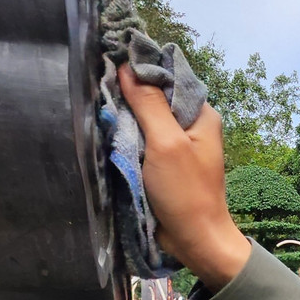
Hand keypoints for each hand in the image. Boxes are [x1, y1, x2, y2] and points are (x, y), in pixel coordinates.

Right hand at [117, 63, 250, 290]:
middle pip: (156, 96)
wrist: (195, 240)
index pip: (170, 76)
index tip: (112, 60)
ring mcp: (177, 144)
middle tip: (99, 85)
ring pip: (146, 118)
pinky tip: (109, 130)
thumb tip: (127, 69)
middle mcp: (191, 125)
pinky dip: (127, 136)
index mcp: (201, 114)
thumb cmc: (186, 192)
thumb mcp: (166, 143)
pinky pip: (142, 140)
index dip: (143, 68)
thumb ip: (148, 105)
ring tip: (99, 104)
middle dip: (130, 92)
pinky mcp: (164, 162)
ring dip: (126, 115)